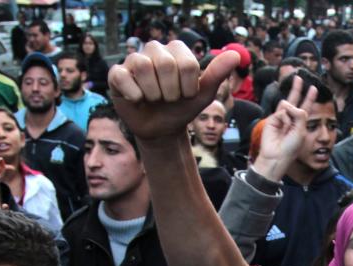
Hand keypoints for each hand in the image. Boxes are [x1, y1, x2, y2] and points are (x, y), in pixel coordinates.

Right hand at [108, 41, 238, 141]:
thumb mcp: (203, 94)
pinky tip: (138, 100)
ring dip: (153, 93)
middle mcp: (154, 49)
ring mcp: (134, 59)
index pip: (187, 63)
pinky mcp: (117, 74)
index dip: (188, 87)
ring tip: (154, 99)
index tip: (185, 95)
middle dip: (171, 92)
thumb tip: (236, 55)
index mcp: (176, 50)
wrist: (162, 130)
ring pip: (143, 66)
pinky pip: (123, 77)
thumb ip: (217, 74)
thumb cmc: (183, 108)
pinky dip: (134, 94)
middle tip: (168, 99)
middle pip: (165, 64)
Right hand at [251, 75, 317, 181]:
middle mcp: (291, 118)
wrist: (276, 155)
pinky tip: (283, 128)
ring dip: (291, 113)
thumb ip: (300, 114)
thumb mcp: (301, 130)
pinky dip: (285, 118)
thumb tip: (289, 103)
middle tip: (299, 77)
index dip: (309, 97)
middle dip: (297, 88)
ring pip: (288, 104)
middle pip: (294, 100)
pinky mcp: (273, 118)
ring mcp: (281, 118)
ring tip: (289, 129)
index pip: (305, 107)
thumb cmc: (291, 147)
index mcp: (300, 122)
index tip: (313, 88)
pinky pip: (282, 110)